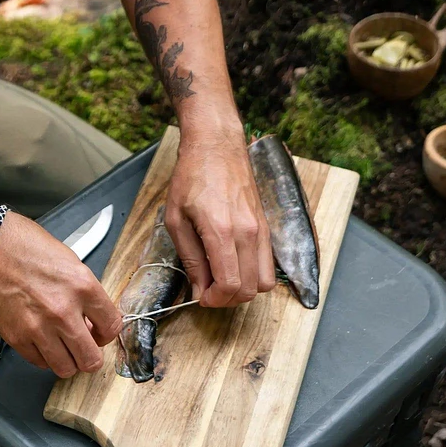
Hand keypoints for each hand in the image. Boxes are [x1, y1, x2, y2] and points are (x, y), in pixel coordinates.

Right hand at [0, 212, 122, 377]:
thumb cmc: (22, 245)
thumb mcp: (67, 259)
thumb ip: (83, 291)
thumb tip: (90, 317)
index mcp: (81, 285)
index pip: (112, 326)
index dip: (107, 332)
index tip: (100, 333)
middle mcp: (63, 311)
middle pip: (91, 359)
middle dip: (90, 355)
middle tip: (84, 347)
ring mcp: (39, 328)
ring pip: (66, 368)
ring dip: (67, 360)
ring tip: (61, 346)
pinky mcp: (17, 338)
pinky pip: (39, 362)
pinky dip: (43, 356)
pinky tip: (41, 339)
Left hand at [165, 133, 275, 307]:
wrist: (216, 146)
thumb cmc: (191, 177)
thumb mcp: (177, 218)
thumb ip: (190, 257)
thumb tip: (200, 289)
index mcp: (222, 231)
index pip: (230, 285)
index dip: (215, 300)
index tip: (201, 297)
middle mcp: (248, 233)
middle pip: (250, 289)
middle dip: (228, 299)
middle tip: (208, 290)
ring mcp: (261, 229)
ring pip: (264, 281)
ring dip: (244, 289)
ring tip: (221, 278)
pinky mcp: (266, 226)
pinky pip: (268, 264)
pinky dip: (253, 273)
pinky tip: (232, 263)